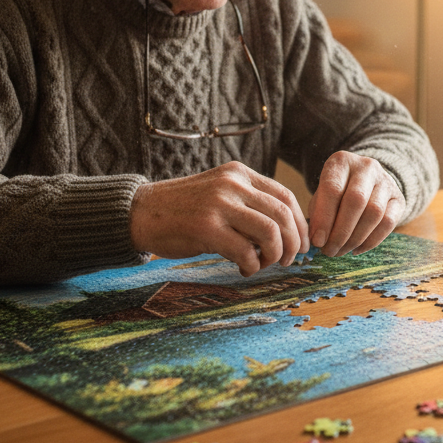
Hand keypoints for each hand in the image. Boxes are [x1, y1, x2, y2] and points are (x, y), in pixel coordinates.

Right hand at [129, 161, 307, 276]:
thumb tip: (288, 232)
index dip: (300, 223)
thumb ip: (249, 203)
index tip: (302, 243)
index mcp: (239, 173)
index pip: (285, 196)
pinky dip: (252, 266)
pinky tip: (243, 270)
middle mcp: (232, 184)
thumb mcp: (220, 193)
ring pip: (270, 232)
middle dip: (293, 242)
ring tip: (263, 265)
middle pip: (283, 214)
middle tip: (289, 259)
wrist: (140, 212)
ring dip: (275, 255)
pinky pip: (245, 251)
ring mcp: (219, 204)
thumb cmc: (184, 210)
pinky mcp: (206, 227)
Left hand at [307, 151, 404, 256]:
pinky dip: (371, 241)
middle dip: (341, 232)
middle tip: (329, 251)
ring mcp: (386, 181)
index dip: (324, 218)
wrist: (366, 181)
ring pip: (374, 213)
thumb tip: (317, 240)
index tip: (317, 241)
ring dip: (355, 238)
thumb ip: (317, 214)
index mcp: (342, 161)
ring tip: (341, 251)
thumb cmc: (337, 192)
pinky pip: (388, 223)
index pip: (333, 189)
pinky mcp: (399, 198)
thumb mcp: (322, 195)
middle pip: (356, 200)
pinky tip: (357, 249)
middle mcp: (366, 167)